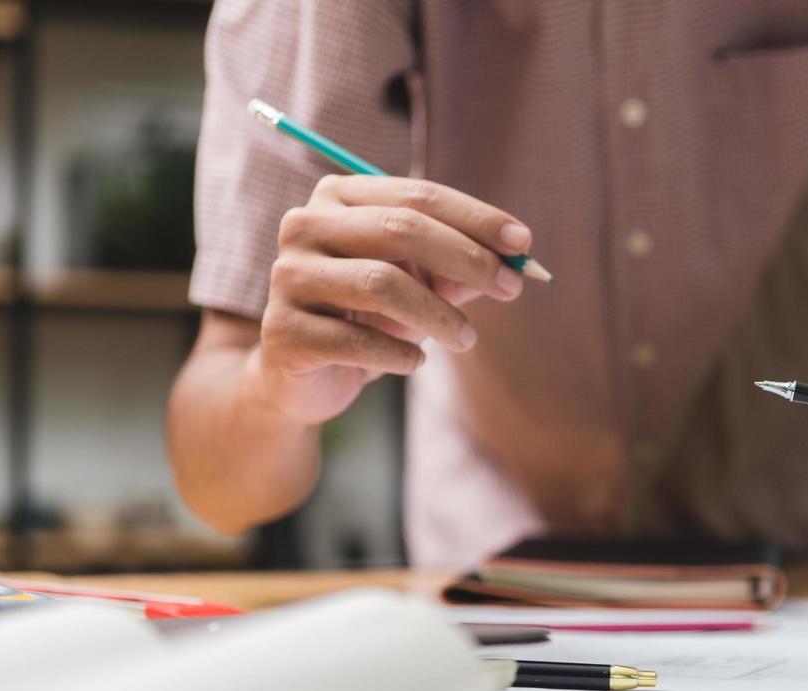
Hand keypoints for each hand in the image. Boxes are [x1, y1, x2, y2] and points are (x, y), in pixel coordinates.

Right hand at [252, 175, 532, 424]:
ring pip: (382, 284)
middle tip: (512, 289)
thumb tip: (513, 263)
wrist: (304, 376)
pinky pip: (357, 341)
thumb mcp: (420, 287)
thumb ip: (459, 270)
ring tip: (467, 338)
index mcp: (339, 198)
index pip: (418, 196)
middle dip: (468, 259)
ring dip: (439, 314)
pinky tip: (415, 361)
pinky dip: (400, 354)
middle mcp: (305, 226)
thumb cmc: (369, 318)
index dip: (475, 218)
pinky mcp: (283, 331)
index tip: (524, 242)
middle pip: (401, 229)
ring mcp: (289, 276)